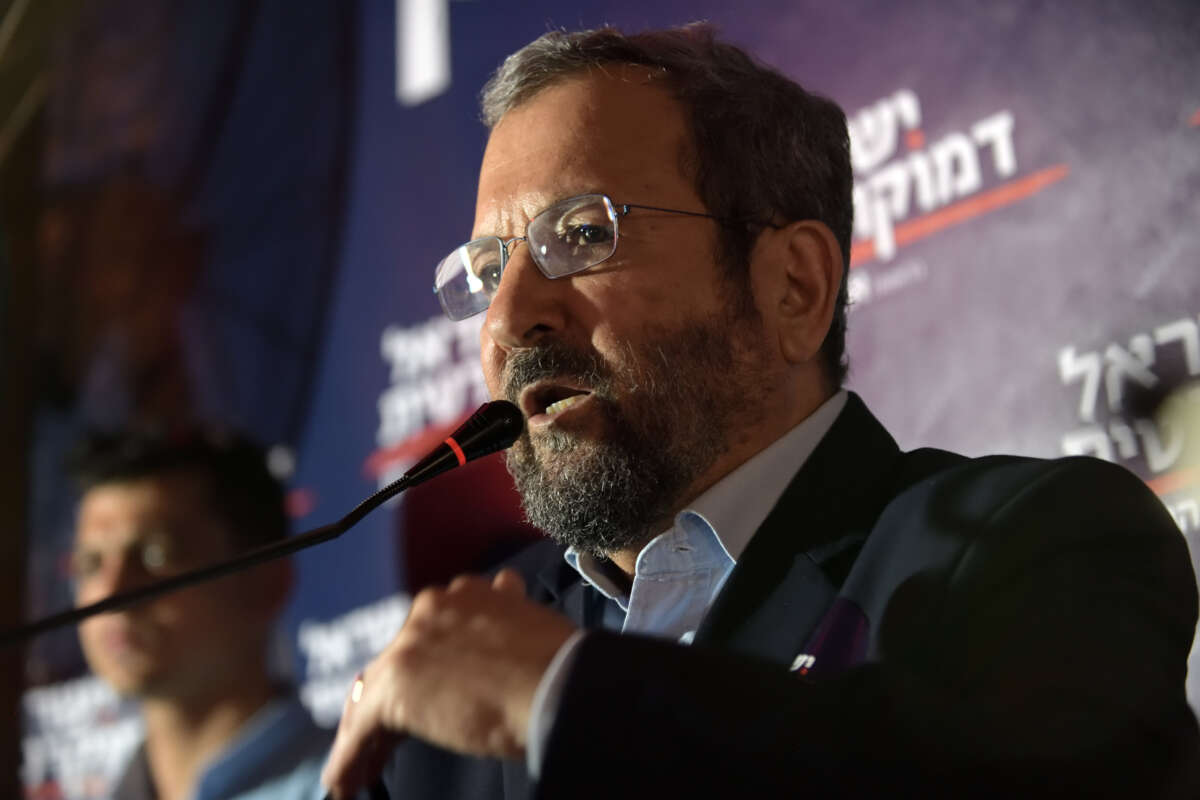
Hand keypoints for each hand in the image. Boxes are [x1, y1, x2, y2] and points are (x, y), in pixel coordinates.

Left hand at [321, 568, 577, 797]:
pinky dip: (348, 759)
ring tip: (362, 769)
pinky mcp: (395, 684)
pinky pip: (361, 728)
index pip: (428, 636)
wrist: (558, 682)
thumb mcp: (529, 624)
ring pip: (373, 694)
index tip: (427, 696)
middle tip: (387, 742)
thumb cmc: (558, 664)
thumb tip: (509, 590)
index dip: (424, 670)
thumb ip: (507, 614)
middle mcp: (432, 609)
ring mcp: (410, 644)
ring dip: (366, 735)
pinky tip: (345, 783)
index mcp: (465, 595)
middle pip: (397, 662)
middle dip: (391, 702)